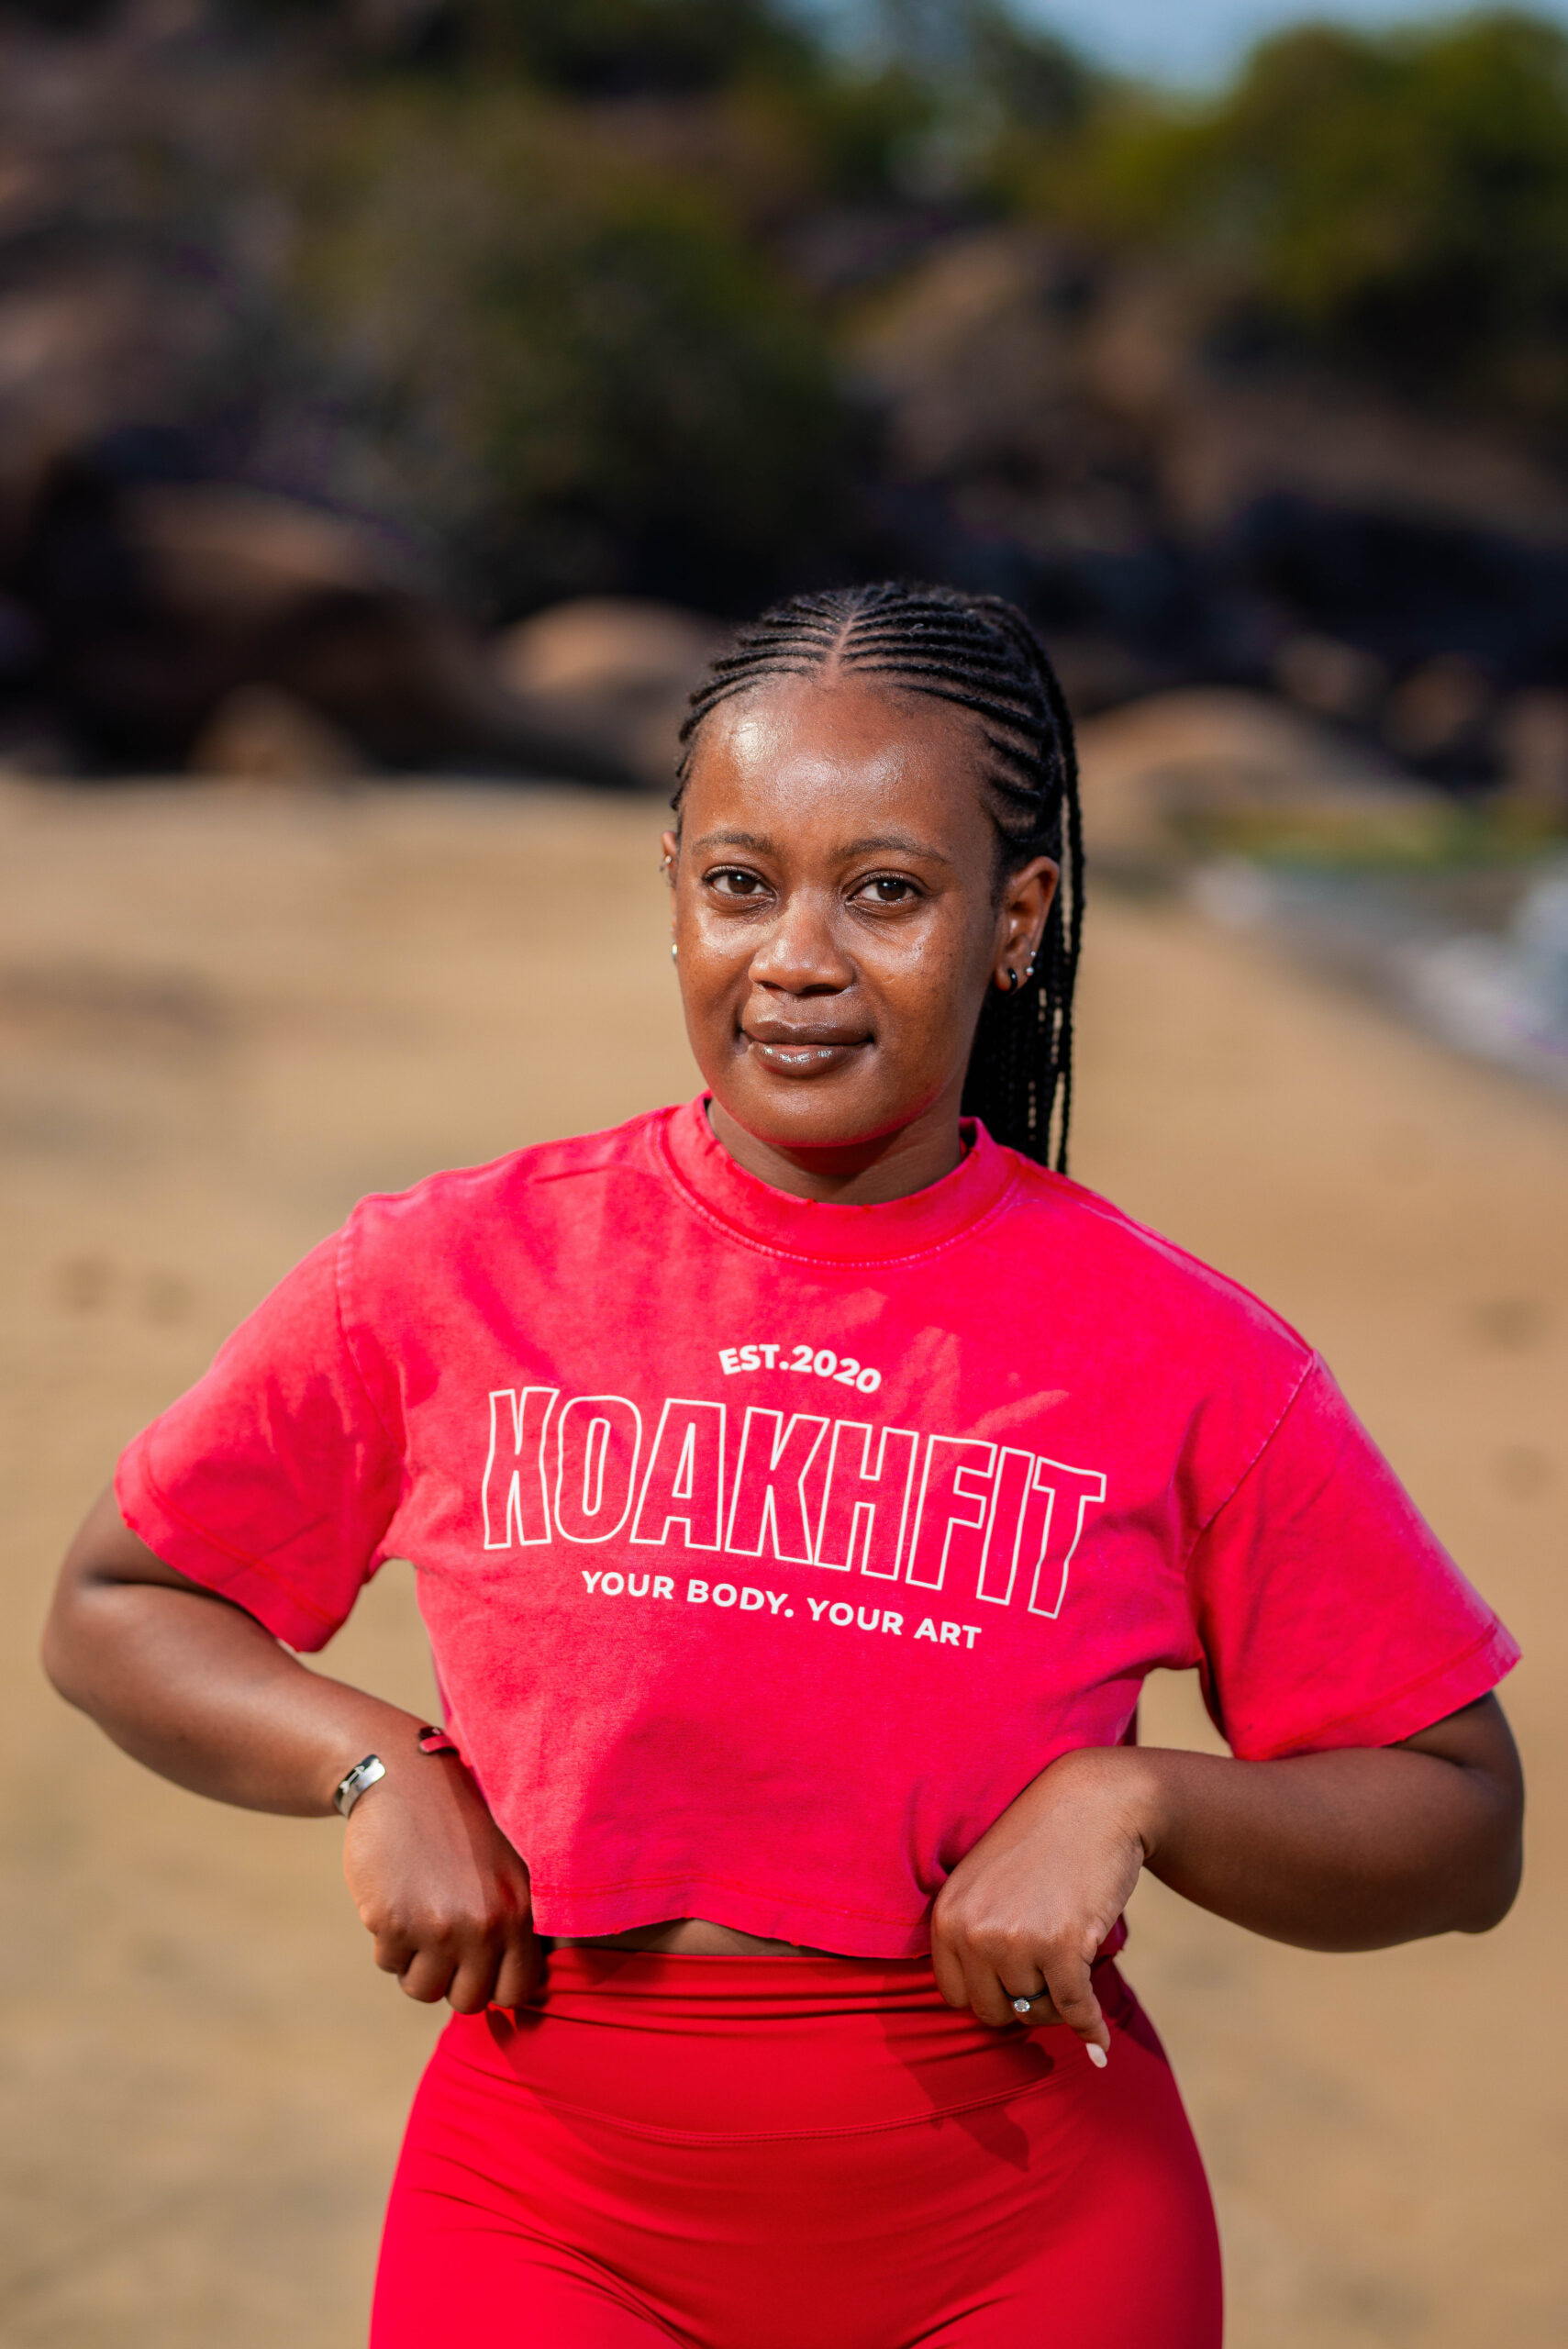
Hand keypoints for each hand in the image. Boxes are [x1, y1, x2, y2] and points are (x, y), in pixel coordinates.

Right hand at [342, 1753, 541, 2012]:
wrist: (403, 1781)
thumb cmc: (461, 1828)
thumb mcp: (510, 1867)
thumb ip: (519, 1925)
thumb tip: (518, 1992)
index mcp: (519, 1911)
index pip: (515, 1992)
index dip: (493, 1984)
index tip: (479, 1965)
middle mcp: (483, 1924)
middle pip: (466, 2001)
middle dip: (452, 1979)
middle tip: (444, 1941)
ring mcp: (436, 1926)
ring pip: (423, 1989)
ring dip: (417, 1964)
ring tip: (421, 1918)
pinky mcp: (392, 1922)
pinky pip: (388, 1962)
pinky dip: (389, 1941)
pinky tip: (398, 1898)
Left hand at [931, 1747, 1155, 2056]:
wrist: (1095, 1804)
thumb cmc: (1042, 1845)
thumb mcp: (984, 1882)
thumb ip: (973, 1937)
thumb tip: (989, 2017)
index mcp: (946, 1916)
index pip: (955, 1996)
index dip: (988, 1995)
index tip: (1012, 1985)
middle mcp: (973, 1931)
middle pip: (993, 2013)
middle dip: (1023, 2004)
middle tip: (1048, 1978)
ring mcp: (1016, 1940)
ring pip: (1037, 2011)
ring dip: (1060, 2003)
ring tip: (1072, 1970)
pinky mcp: (1062, 1945)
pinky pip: (1075, 2010)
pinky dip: (1091, 2029)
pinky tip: (1101, 2042)